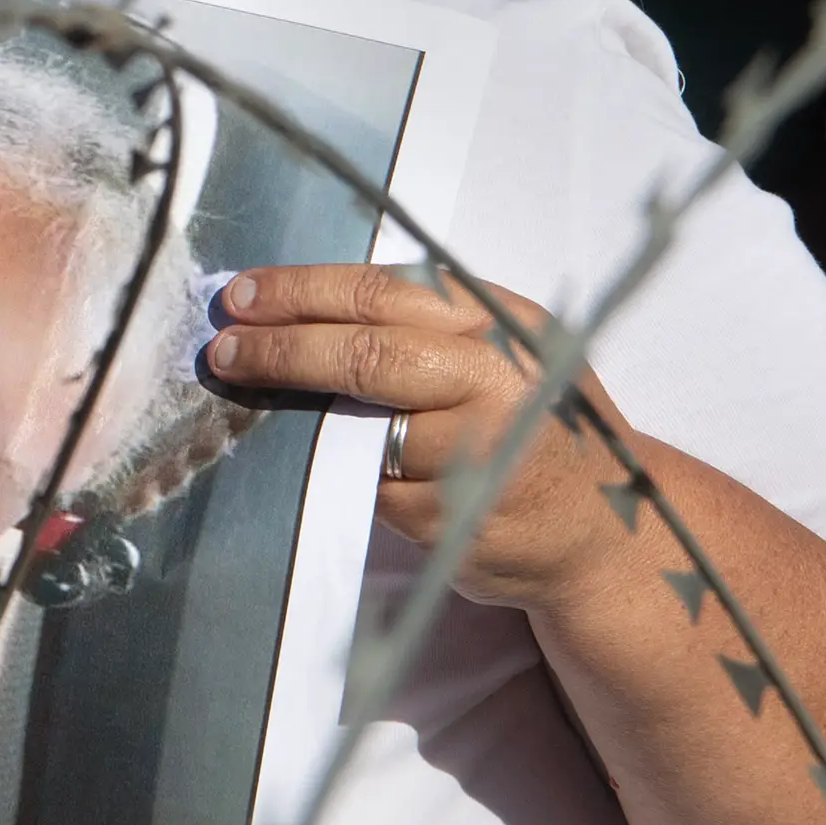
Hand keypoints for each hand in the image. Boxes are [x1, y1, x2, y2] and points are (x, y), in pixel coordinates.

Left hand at [200, 265, 636, 608]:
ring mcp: (480, 452)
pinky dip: (334, 472)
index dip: (304, 291)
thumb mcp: (504, 353)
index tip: (241, 296)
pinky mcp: (455, 516)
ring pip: (360, 424)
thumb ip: (426, 327)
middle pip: (368, 353)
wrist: (603, 534)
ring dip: (292, 411)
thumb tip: (302, 307)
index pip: (388, 291)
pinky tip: (307, 460)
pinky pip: (371, 487)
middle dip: (282, 347)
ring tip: (242, 396)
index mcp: (505, 323)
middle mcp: (499, 380)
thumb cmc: (533, 427)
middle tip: (223, 348)